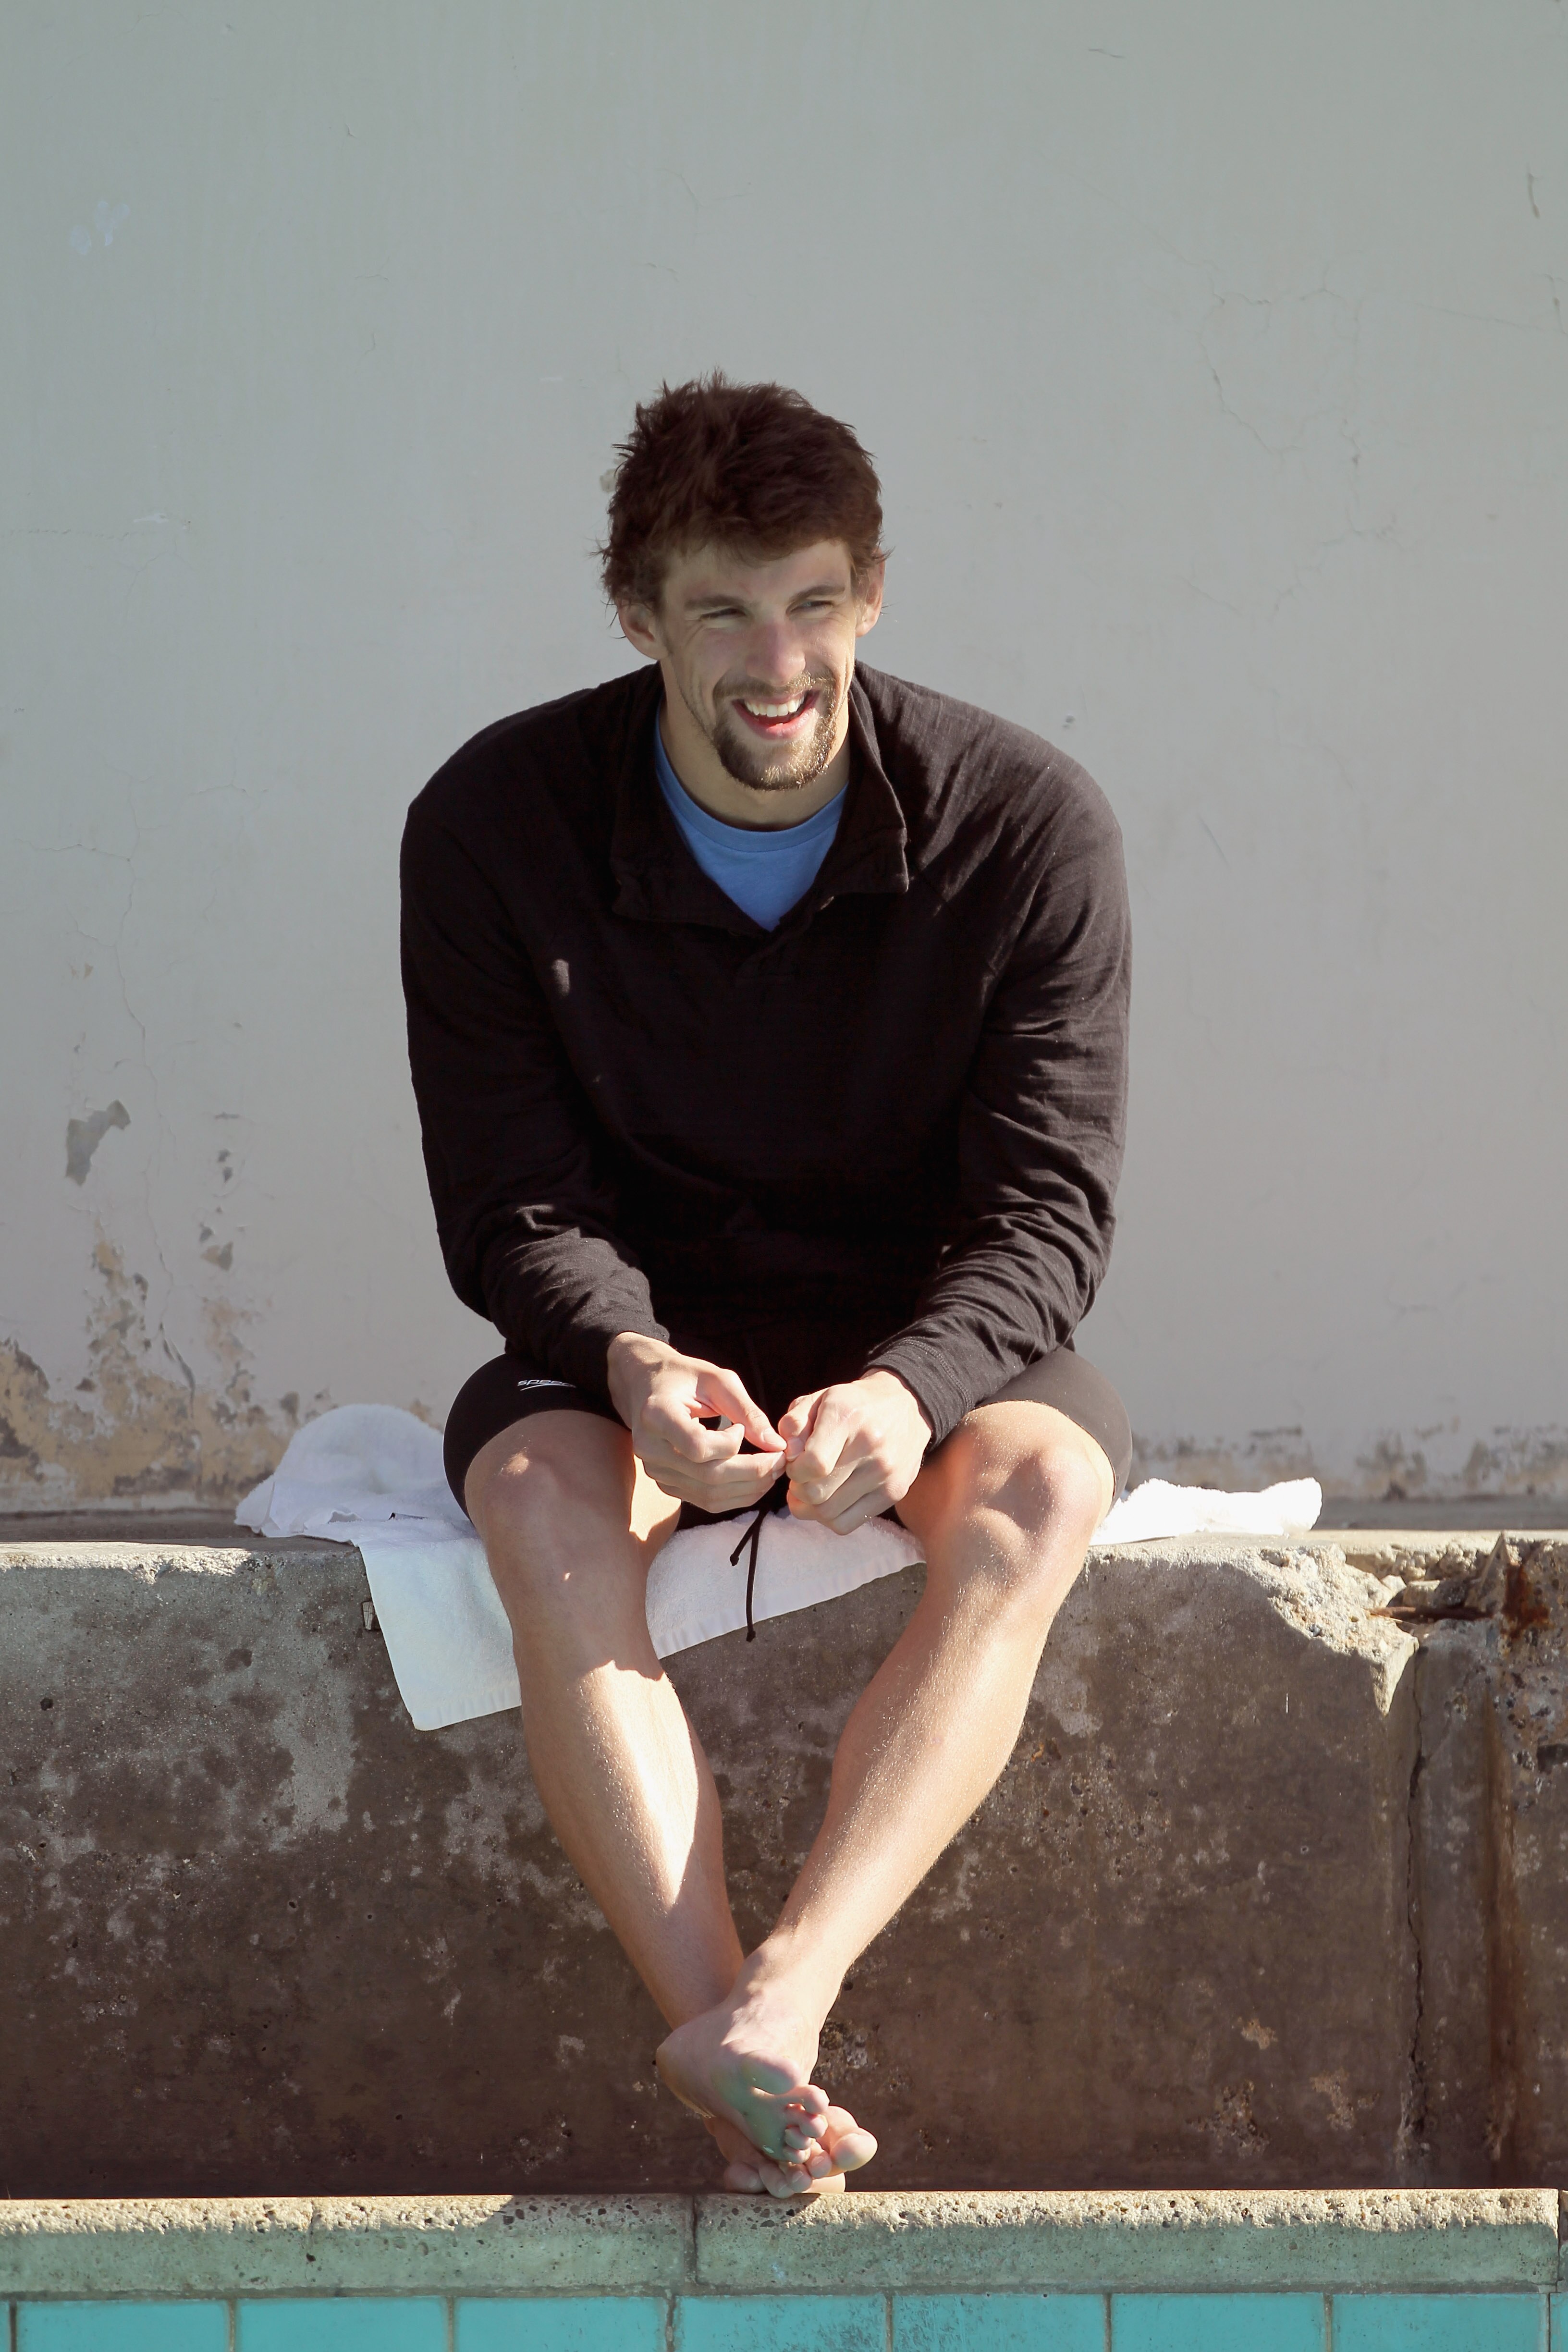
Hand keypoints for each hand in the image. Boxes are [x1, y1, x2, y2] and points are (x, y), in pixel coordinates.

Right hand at [607, 1333, 784, 1511]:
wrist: (647, 1384)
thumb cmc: (685, 1376)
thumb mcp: (717, 1381)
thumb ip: (747, 1412)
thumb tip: (777, 1445)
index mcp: (657, 1415)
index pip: (698, 1446)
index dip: (732, 1444)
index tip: (743, 1427)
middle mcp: (650, 1448)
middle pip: (708, 1476)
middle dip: (753, 1472)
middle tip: (780, 1460)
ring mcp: (655, 1470)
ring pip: (709, 1494)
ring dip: (749, 1488)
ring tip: (772, 1470)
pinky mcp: (665, 1483)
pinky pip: (704, 1500)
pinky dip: (735, 1495)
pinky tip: (754, 1480)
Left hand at [779, 1369, 932, 1534]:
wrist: (905, 1408)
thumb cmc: (853, 1405)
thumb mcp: (818, 1400)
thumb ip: (793, 1424)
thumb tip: (788, 1456)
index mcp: (846, 1417)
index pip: (813, 1464)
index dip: (795, 1470)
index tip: (796, 1462)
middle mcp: (870, 1446)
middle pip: (817, 1493)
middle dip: (798, 1489)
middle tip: (800, 1478)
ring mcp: (885, 1473)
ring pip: (829, 1514)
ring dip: (810, 1507)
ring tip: (812, 1489)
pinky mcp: (894, 1493)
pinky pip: (847, 1524)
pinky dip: (829, 1518)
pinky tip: (829, 1500)